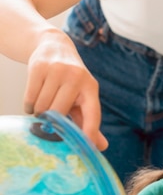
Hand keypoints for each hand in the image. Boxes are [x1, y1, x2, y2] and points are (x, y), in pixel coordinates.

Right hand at [24, 29, 107, 150]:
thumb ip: (89, 121)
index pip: (93, 113)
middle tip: (50, 116)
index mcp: (91, 87)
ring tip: (44, 103)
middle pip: (59, 114)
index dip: (90, 131)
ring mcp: (57, 70)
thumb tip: (100, 146)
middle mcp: (76, 77)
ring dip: (38, 113)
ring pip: (42, 108)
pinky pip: (30, 99)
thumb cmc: (71, 81)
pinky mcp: (39, 67)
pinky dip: (29, 105)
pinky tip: (35, 97)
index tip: (87, 147)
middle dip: (51, 120)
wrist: (55, 47)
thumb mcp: (83, 96)